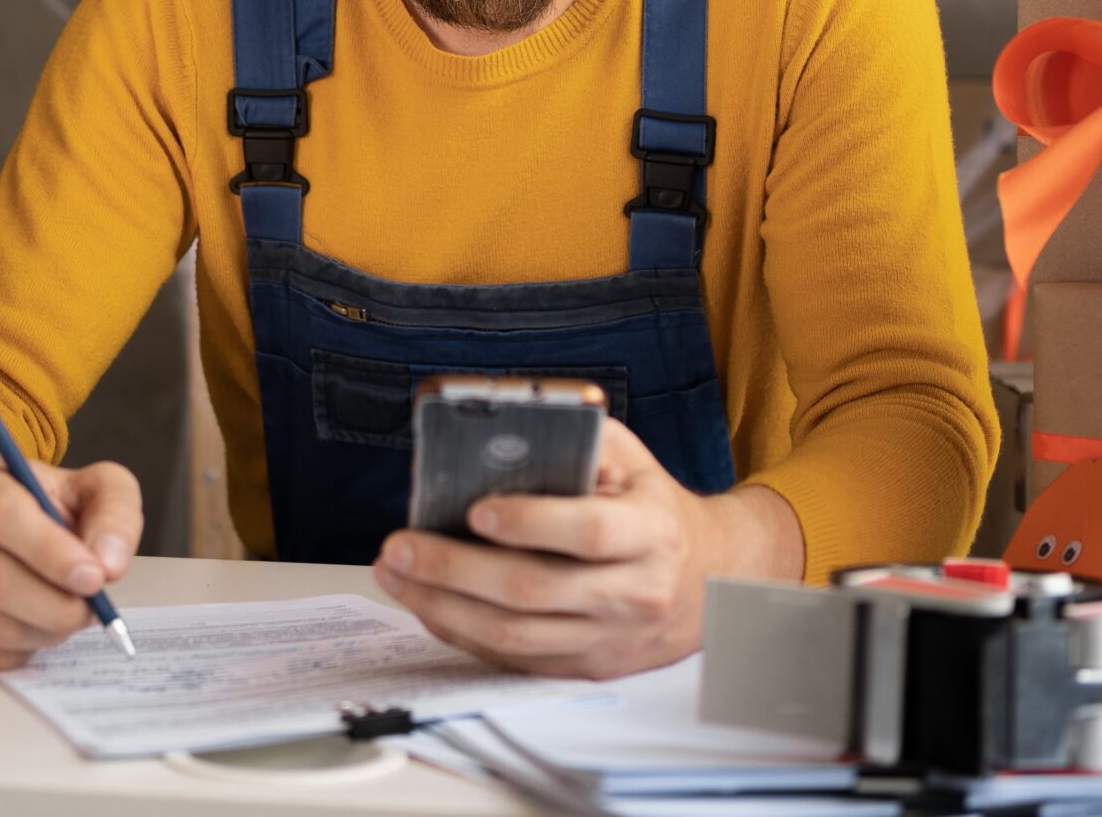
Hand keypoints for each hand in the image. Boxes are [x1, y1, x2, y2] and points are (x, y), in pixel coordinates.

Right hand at [0, 451, 143, 670]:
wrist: (2, 527)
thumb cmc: (51, 506)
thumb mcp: (94, 489)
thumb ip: (114, 515)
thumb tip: (109, 565)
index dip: (48, 551)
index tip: (93, 577)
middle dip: (56, 605)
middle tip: (92, 609)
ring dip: (46, 629)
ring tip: (70, 612)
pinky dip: (26, 648)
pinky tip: (40, 623)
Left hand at [372, 420, 801, 679]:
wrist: (705, 581)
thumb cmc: (650, 507)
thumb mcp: (630, 459)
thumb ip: (576, 440)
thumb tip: (497, 433)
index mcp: (649, 532)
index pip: (589, 531)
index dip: (531, 522)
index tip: (476, 510)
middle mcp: (632, 593)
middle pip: (534, 591)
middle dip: (455, 569)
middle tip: (401, 546)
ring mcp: (607, 639)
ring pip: (514, 636)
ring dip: (443, 607)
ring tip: (396, 575)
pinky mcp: (584, 668)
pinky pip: (512, 658)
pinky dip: (461, 632)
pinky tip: (426, 603)